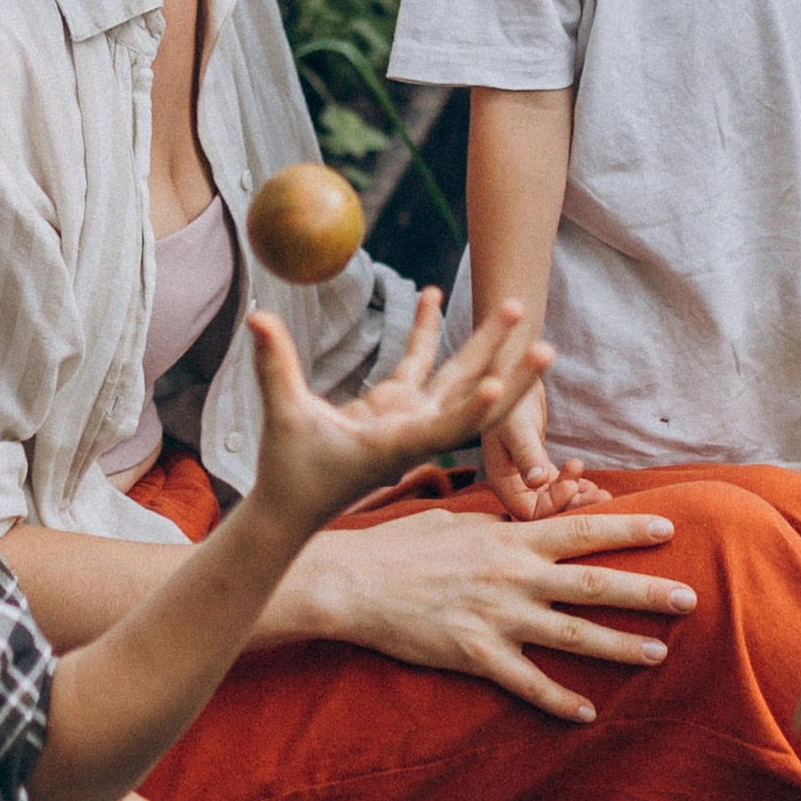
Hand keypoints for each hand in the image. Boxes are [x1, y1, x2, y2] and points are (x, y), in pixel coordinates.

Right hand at [244, 288, 546, 539]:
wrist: (294, 508)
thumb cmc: (290, 473)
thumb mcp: (283, 418)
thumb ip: (275, 367)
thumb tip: (257, 317)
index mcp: (394, 444)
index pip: (442, 427)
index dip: (473, 408)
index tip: (502, 384)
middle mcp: (413, 431)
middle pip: (475, 400)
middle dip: (511, 372)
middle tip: (543, 341)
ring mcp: (408, 418)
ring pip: (460, 379)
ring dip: (487, 345)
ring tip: (514, 305)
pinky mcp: (395, 409)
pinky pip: (420, 363)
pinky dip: (425, 330)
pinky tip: (431, 293)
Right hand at [291, 503, 696, 723]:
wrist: (351, 583)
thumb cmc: (399, 546)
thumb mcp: (456, 522)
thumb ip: (498, 529)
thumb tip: (524, 527)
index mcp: (510, 540)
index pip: (583, 530)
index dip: (629, 530)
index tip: (670, 529)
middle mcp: (514, 577)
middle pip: (595, 585)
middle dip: (647, 592)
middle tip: (691, 598)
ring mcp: (497, 618)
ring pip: (573, 635)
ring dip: (620, 646)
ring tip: (658, 653)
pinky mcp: (475, 655)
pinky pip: (527, 683)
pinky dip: (559, 700)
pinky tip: (587, 712)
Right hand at [480, 382, 610, 518]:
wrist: (512, 373)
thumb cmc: (511, 398)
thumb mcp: (517, 426)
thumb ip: (527, 454)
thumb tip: (538, 481)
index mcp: (502, 480)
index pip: (528, 511)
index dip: (554, 505)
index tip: (574, 485)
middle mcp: (513, 483)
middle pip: (545, 510)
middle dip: (574, 505)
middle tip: (601, 496)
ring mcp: (525, 475)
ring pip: (554, 499)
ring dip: (579, 498)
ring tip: (602, 492)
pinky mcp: (538, 465)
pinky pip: (558, 486)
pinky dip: (576, 487)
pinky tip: (592, 484)